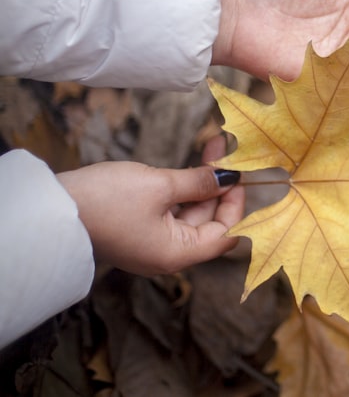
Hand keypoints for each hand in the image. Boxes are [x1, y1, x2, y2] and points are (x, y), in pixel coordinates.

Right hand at [55, 136, 244, 275]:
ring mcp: (151, 244)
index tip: (240, 174)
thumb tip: (228, 178)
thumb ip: (198, 182)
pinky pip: (170, 213)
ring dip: (201, 184)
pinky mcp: (137, 231)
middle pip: (209, 222)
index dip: (237, 204)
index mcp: (178, 253)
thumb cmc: (106, 200)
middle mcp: (167, 255)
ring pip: (190, 214)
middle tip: (225, 150)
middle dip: (219, 186)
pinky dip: (182, 190)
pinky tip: (188, 168)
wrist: (53, 209)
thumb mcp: (159, 185)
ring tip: (211, 148)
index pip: (226, 234)